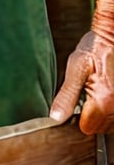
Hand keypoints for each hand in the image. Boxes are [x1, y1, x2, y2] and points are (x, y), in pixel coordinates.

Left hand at [50, 0, 113, 131]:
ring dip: (102, 111)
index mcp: (103, 101)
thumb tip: (56, 117)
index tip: (77, 101)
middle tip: (88, 90)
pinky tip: (105, 91)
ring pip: (110, 124)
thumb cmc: (94, 48)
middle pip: (100, 127)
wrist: (112, 36)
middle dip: (91, 113)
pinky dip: (111, 108)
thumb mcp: (75, 67)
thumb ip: (67, 95)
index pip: (87, 128)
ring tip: (98, 89)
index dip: (78, 117)